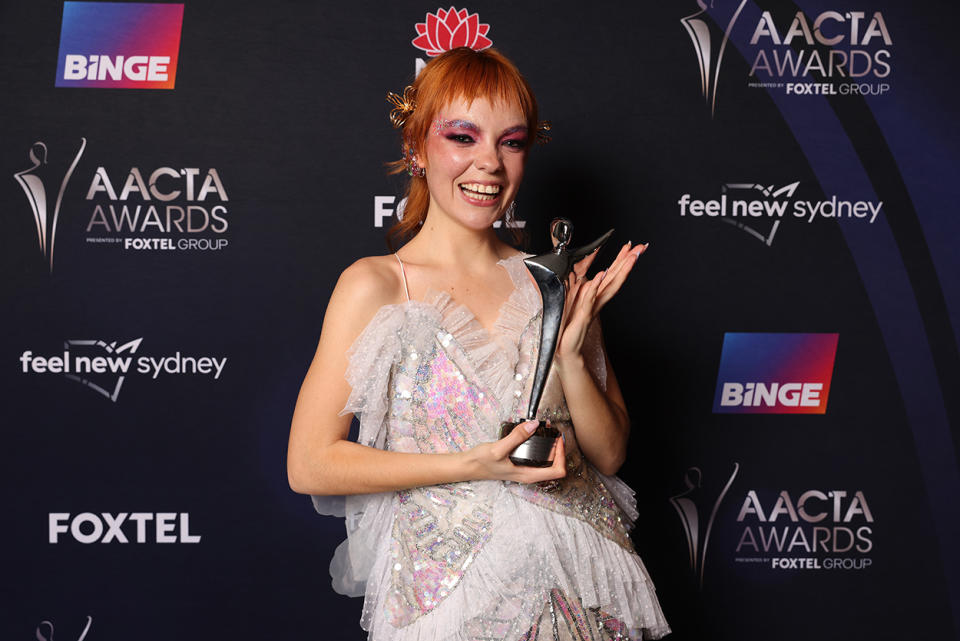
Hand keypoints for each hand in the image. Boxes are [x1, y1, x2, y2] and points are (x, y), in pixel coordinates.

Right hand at [466, 420, 566, 482]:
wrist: (470, 466)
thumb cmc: (482, 462)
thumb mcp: (498, 448)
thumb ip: (517, 437)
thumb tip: (534, 425)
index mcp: (528, 475)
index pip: (558, 470)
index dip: (562, 454)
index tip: (557, 439)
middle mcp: (530, 474)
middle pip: (556, 465)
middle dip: (559, 448)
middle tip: (554, 431)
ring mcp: (526, 470)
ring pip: (548, 461)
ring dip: (551, 446)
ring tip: (547, 430)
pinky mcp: (522, 464)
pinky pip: (539, 457)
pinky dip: (542, 445)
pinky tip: (536, 434)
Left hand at [555, 241, 647, 367]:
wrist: (564, 345)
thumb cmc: (567, 322)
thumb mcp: (572, 293)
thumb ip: (579, 278)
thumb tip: (586, 263)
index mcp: (596, 294)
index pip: (612, 273)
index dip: (621, 260)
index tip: (630, 247)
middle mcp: (598, 299)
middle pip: (616, 277)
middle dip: (628, 261)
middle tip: (640, 248)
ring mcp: (593, 306)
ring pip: (609, 285)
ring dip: (619, 270)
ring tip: (630, 258)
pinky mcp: (583, 313)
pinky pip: (590, 297)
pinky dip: (595, 286)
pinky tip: (601, 275)